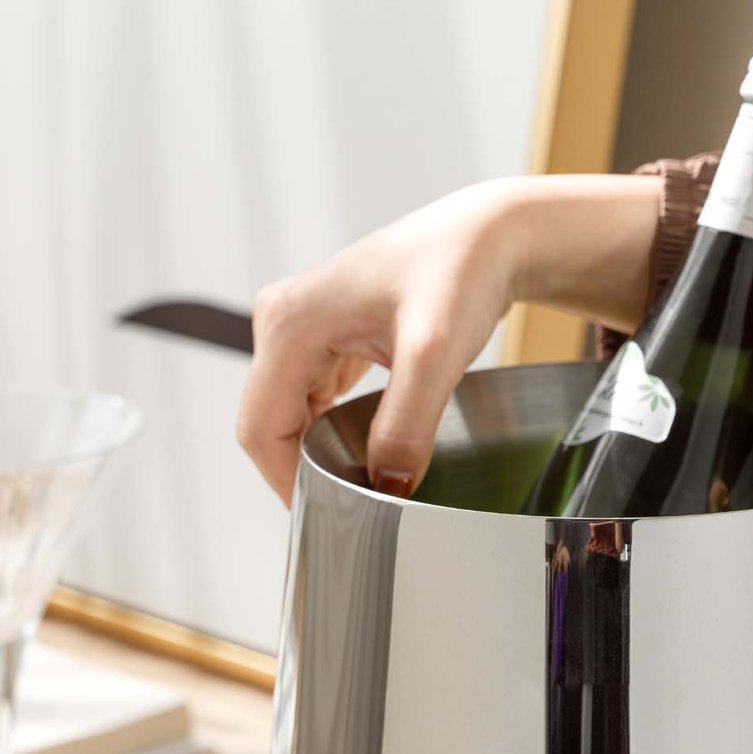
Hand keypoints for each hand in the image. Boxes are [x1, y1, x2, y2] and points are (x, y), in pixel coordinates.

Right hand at [238, 182, 521, 502]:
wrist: (491, 236)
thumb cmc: (461, 271)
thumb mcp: (435, 354)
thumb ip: (406, 425)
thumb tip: (386, 488)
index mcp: (288, 324)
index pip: (261, 430)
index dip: (287, 482)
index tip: (330, 517)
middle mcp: (283, 321)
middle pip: (269, 425)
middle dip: (304, 469)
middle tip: (353, 508)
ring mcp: (302, 327)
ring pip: (290, 416)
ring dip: (319, 451)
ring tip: (362, 481)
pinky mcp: (327, 334)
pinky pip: (313, 399)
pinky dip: (333, 430)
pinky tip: (365, 448)